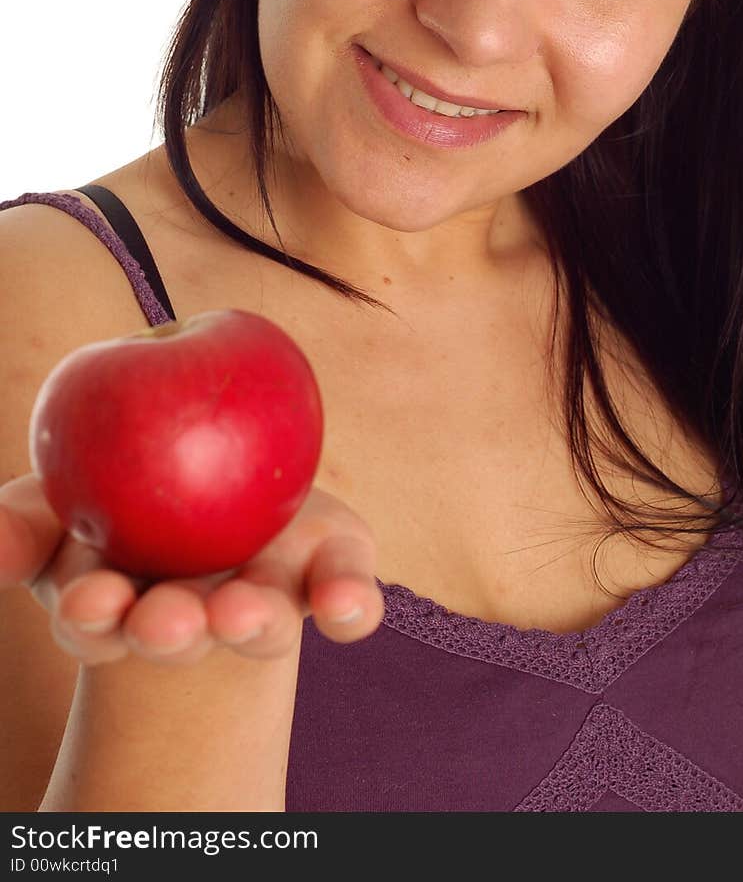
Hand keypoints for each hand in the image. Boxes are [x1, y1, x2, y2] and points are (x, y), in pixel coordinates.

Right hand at [0, 473, 383, 666]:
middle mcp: (197, 614)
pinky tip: (348, 606)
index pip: (100, 619)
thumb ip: (25, 522)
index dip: (94, 615)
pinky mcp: (325, 575)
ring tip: (243, 615)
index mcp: (125, 602)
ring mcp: (263, 599)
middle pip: (180, 631)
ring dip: (248, 623)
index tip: (90, 603)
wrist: (220, 470)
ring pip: (258, 622)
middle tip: (165, 623)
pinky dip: (349, 602)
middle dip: (170, 631)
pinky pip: (345, 591)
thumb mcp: (63, 501)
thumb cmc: (125, 496)